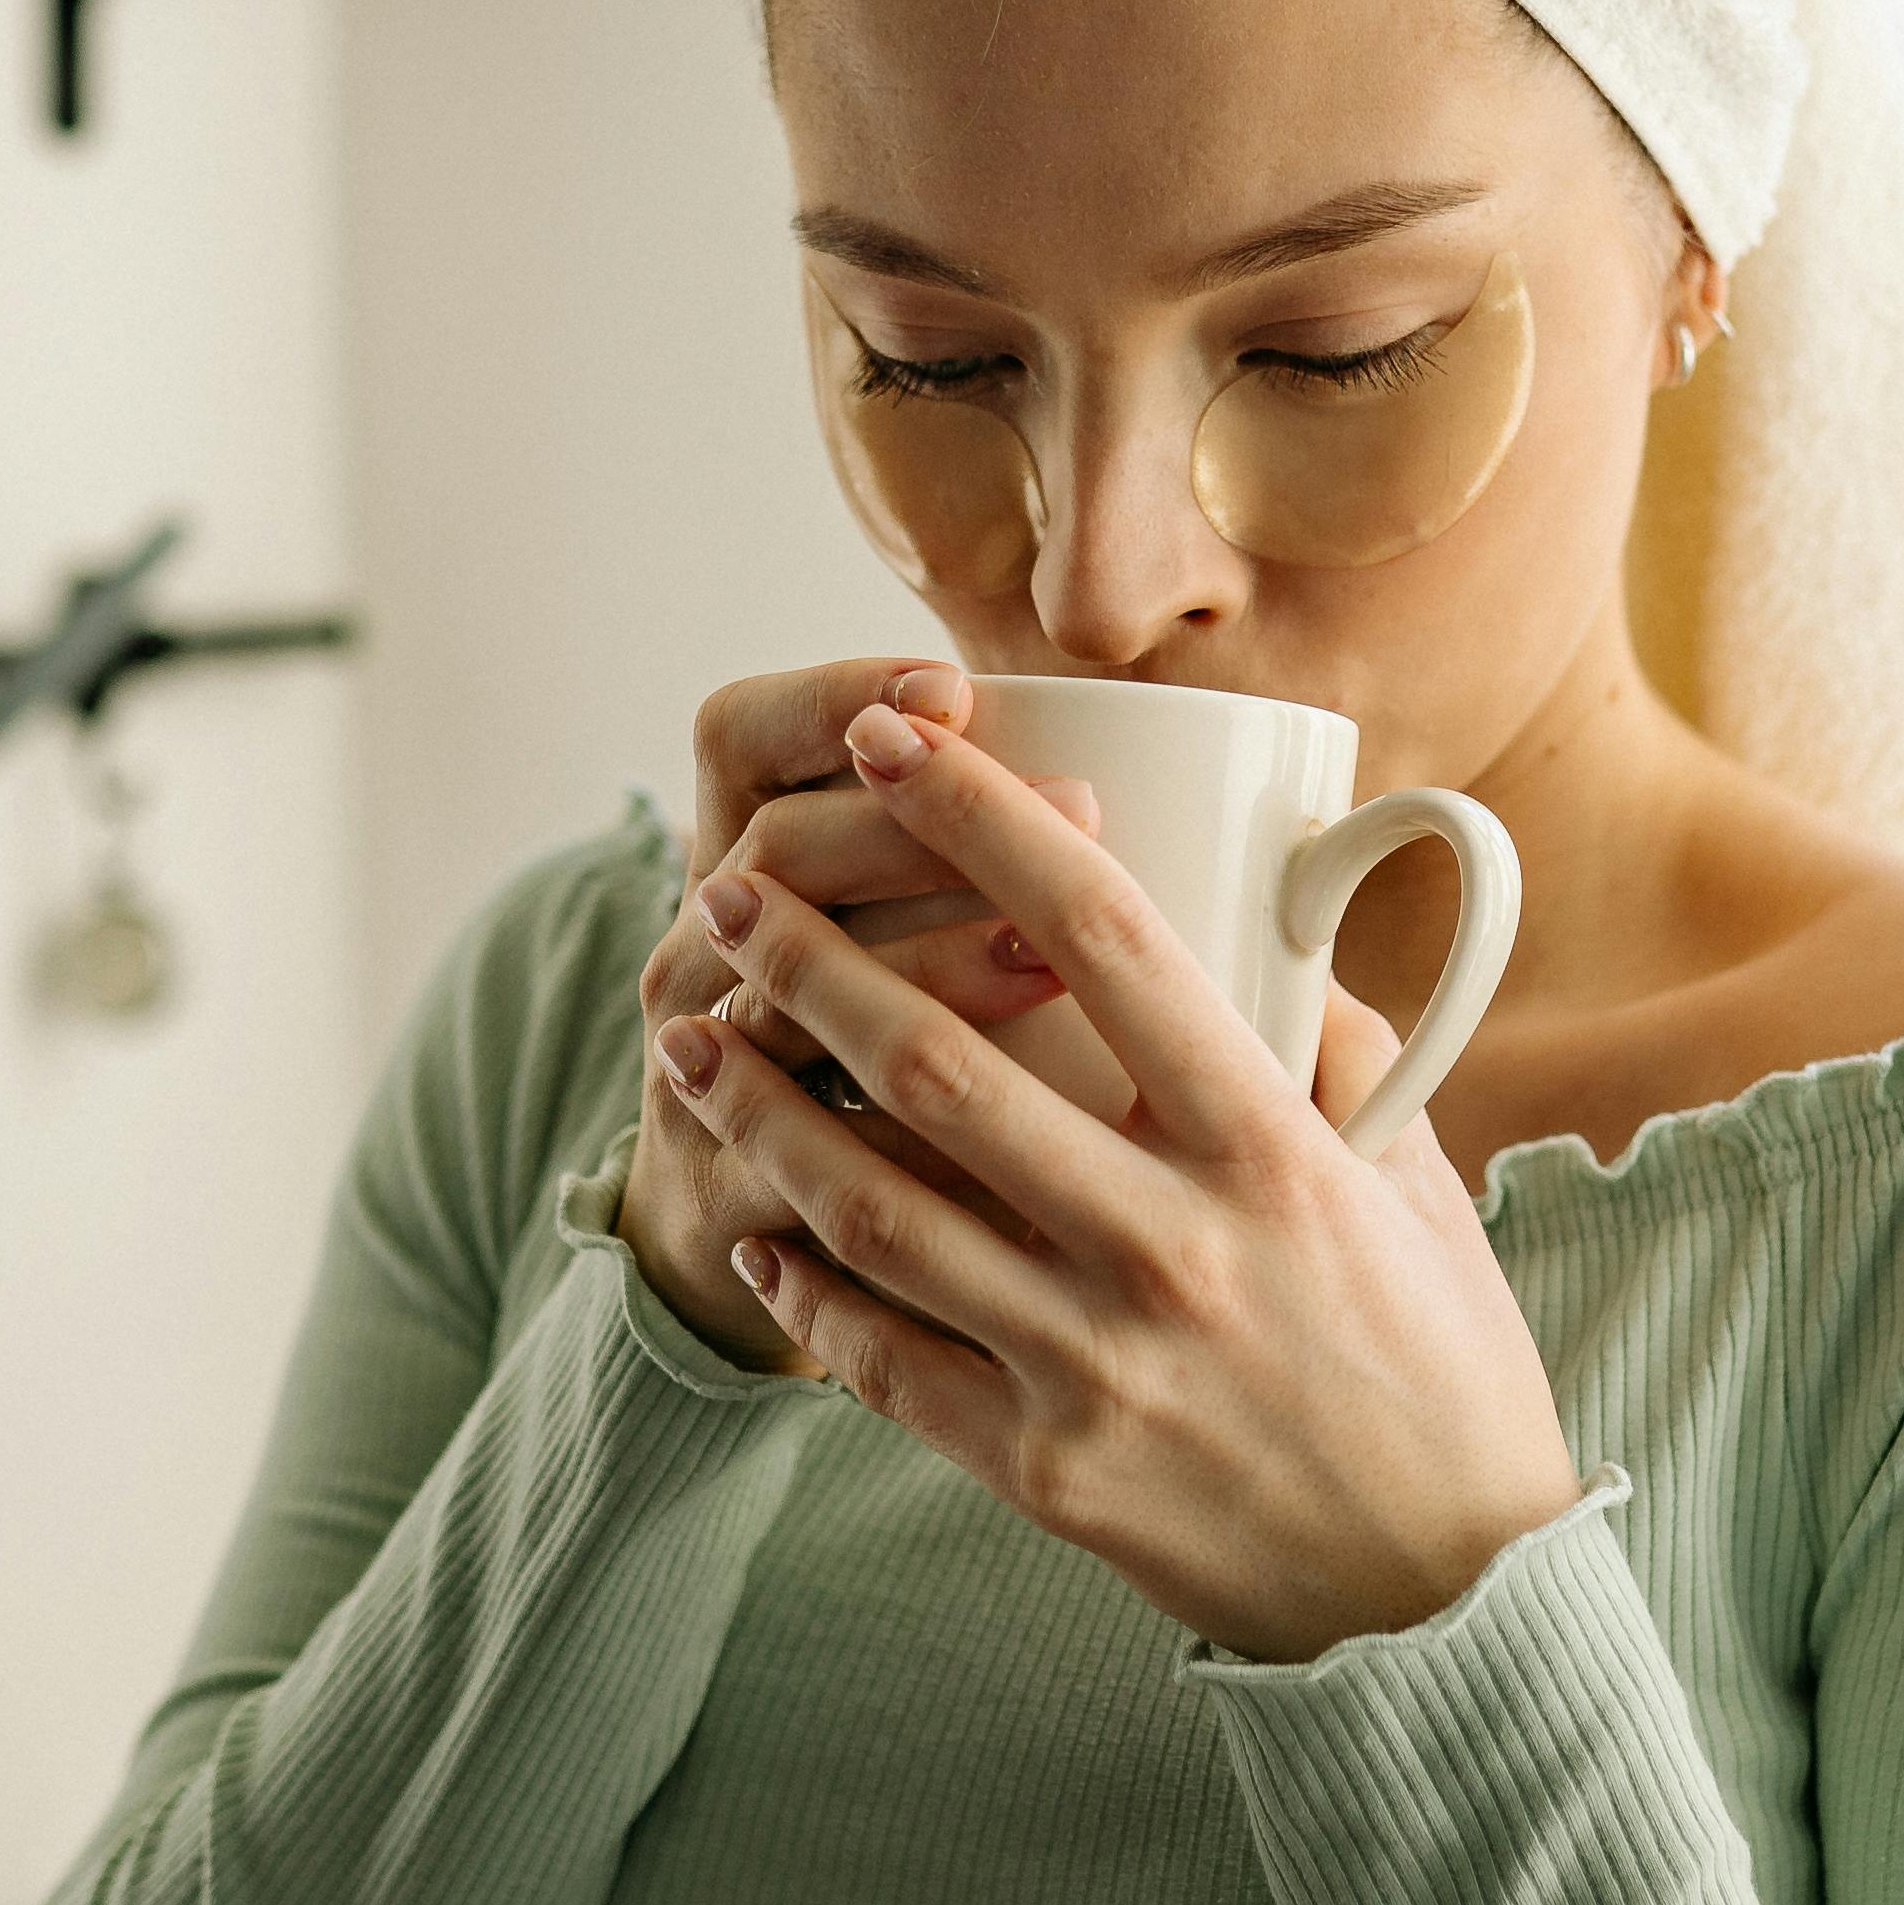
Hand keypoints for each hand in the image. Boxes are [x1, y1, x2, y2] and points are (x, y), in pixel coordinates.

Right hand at [621, 658, 1080, 1373]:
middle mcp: (696, 948)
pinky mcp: (717, 1191)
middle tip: (1084, 806)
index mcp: (733, 854)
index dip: (835, 693)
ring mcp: (691, 1070)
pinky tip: (1016, 1129)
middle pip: (775, 854)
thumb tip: (1212, 778)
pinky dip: (911, 1145)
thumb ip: (987, 847)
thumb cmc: (862, 1041)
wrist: (731, 1217)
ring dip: (919, 968)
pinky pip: (806, 1164)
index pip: (741, 733)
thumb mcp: (881, 923)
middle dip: (923, 827)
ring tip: (1045, 959)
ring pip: (784, 1005)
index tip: (957, 687)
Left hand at [640, 699, 1580, 1658]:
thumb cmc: (1442, 1371)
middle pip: (943, 1064)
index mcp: (1271, 1150)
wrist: (1449, 1603)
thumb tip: (1272, 937)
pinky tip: (758, 1224)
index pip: (1105, 934)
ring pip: (878, 1207)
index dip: (984, 816)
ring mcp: (1096, 1364)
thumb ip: (1338, 1056)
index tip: (896, 738)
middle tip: (730, 886)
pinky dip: (805, 1283)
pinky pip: (885, 1360)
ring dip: (763, 1109)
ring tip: (692, 1036)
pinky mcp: (1045, 1470)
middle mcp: (1172, 1244)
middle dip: (811, 955)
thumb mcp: (1422, 1187)